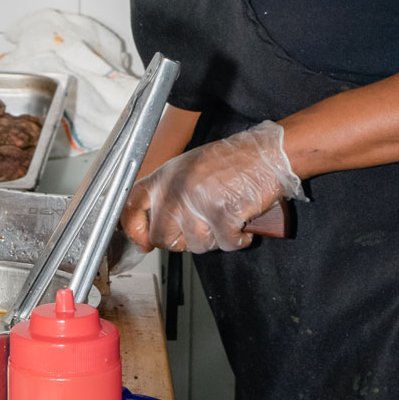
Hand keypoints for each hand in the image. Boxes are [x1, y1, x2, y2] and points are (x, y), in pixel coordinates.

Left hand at [123, 121, 302, 254]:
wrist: (267, 154)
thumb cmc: (233, 161)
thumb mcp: (189, 168)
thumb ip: (169, 194)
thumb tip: (153, 230)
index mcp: (165, 176)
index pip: (131, 205)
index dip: (134, 229)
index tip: (143, 243)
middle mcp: (176, 190)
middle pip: (162, 238)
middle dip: (183, 242)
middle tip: (202, 230)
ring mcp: (198, 203)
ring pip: (196, 245)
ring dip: (215, 239)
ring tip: (227, 218)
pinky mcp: (222, 214)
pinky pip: (225, 244)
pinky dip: (238, 240)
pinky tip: (243, 225)